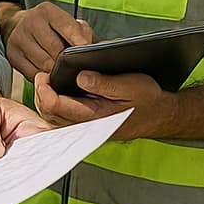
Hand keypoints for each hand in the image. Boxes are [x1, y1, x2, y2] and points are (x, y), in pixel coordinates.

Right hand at [1, 1, 92, 79]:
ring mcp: (19, 38)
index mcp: (47, 11)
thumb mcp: (66, 23)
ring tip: (65, 74)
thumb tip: (90, 48)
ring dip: (57, 72)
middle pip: (55, 49)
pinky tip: (50, 75)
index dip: (79, 41)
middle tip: (78, 69)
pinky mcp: (12, 54)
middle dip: (68, 62)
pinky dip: (44, 78)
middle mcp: (30, 21)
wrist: (19, 26)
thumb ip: (81, 32)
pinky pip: (32, 73)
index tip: (87, 52)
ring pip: (44, 64)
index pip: (67, 27)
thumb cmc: (51, 28)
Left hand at [33, 70, 175, 139]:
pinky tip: (57, 92)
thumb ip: (105, 83)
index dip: (45, 91)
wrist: (162, 115)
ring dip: (46, 101)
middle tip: (41, 76)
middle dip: (41, 95)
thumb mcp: (131, 84)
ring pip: (55, 119)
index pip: (58, 107)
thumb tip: (80, 77)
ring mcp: (88, 129)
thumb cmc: (148, 100)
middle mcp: (89, 127)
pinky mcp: (89, 126)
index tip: (43, 75)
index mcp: (97, 117)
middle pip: (51, 115)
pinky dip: (56, 106)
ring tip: (47, 82)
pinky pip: (64, 119)